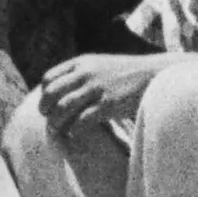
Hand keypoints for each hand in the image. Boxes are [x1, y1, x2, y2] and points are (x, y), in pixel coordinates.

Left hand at [37, 53, 165, 133]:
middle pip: (52, 94)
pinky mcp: (109, 104)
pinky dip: (75, 130)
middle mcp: (86, 73)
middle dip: (46, 110)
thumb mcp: (100, 64)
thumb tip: (59, 88)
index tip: (48, 105)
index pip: (49, 79)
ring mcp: (97, 88)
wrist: (154, 75)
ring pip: (63, 109)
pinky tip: (76, 133)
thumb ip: (80, 72)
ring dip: (57, 123)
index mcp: (82, 63)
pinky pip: (81, 121)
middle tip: (49, 121)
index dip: (43, 94)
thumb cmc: (126, 74)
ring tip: (59, 131)